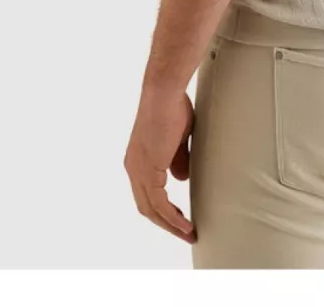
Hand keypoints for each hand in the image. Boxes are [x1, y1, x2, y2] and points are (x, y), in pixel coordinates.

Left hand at [124, 85, 196, 244]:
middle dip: (167, 223)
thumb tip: (180, 180)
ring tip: (189, 232)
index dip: (164, 210)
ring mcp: (138, 169)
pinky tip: (185, 222)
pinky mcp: (148, 169)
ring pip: (151, 209)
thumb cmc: (172, 107)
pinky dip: (172, 216)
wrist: (164, 92)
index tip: (181, 219)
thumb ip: (177, 160)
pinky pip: (159, 202)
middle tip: (186, 232)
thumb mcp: (177, 139)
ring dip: (171, 224)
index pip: (147, 195)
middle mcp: (134, 168)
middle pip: (147, 208)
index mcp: (138, 161)